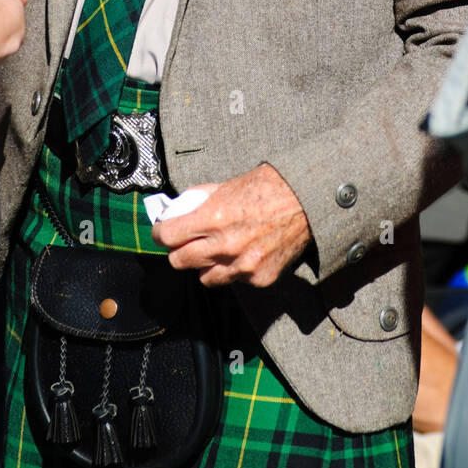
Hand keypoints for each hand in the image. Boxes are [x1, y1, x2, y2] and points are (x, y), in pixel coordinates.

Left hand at [152, 163, 310, 287]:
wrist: (307, 201)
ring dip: (205, 265)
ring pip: (204, 278)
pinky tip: (244, 254)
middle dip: (178, 251)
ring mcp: (243, 266)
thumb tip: (179, 209)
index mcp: (215, 218)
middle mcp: (226, 246)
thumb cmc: (270, 188)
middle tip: (185, 243)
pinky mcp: (259, 278)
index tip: (162, 232)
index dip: (160, 233)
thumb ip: (202, 200)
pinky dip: (233, 271)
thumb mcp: (229, 186)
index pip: (168, 237)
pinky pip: (234, 281)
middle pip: (179, 262)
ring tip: (216, 251)